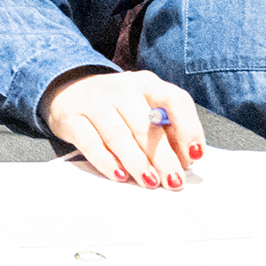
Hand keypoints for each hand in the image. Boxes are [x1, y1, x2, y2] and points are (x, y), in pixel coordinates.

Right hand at [40, 68, 204, 189]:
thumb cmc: (117, 106)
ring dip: (137, 163)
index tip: (195, 154)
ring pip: (118, 135)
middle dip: (163, 157)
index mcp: (147, 84)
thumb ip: (165, 129)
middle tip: (174, 181)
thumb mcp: (145, 107)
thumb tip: (184, 159)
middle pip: (145, 125)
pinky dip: (106, 162)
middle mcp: (121, 88)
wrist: (69, 90)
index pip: (174, 100)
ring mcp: (94, 102)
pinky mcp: (71, 118)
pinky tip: (119, 175)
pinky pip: (90, 143)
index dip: (188, 128)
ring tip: (150, 182)